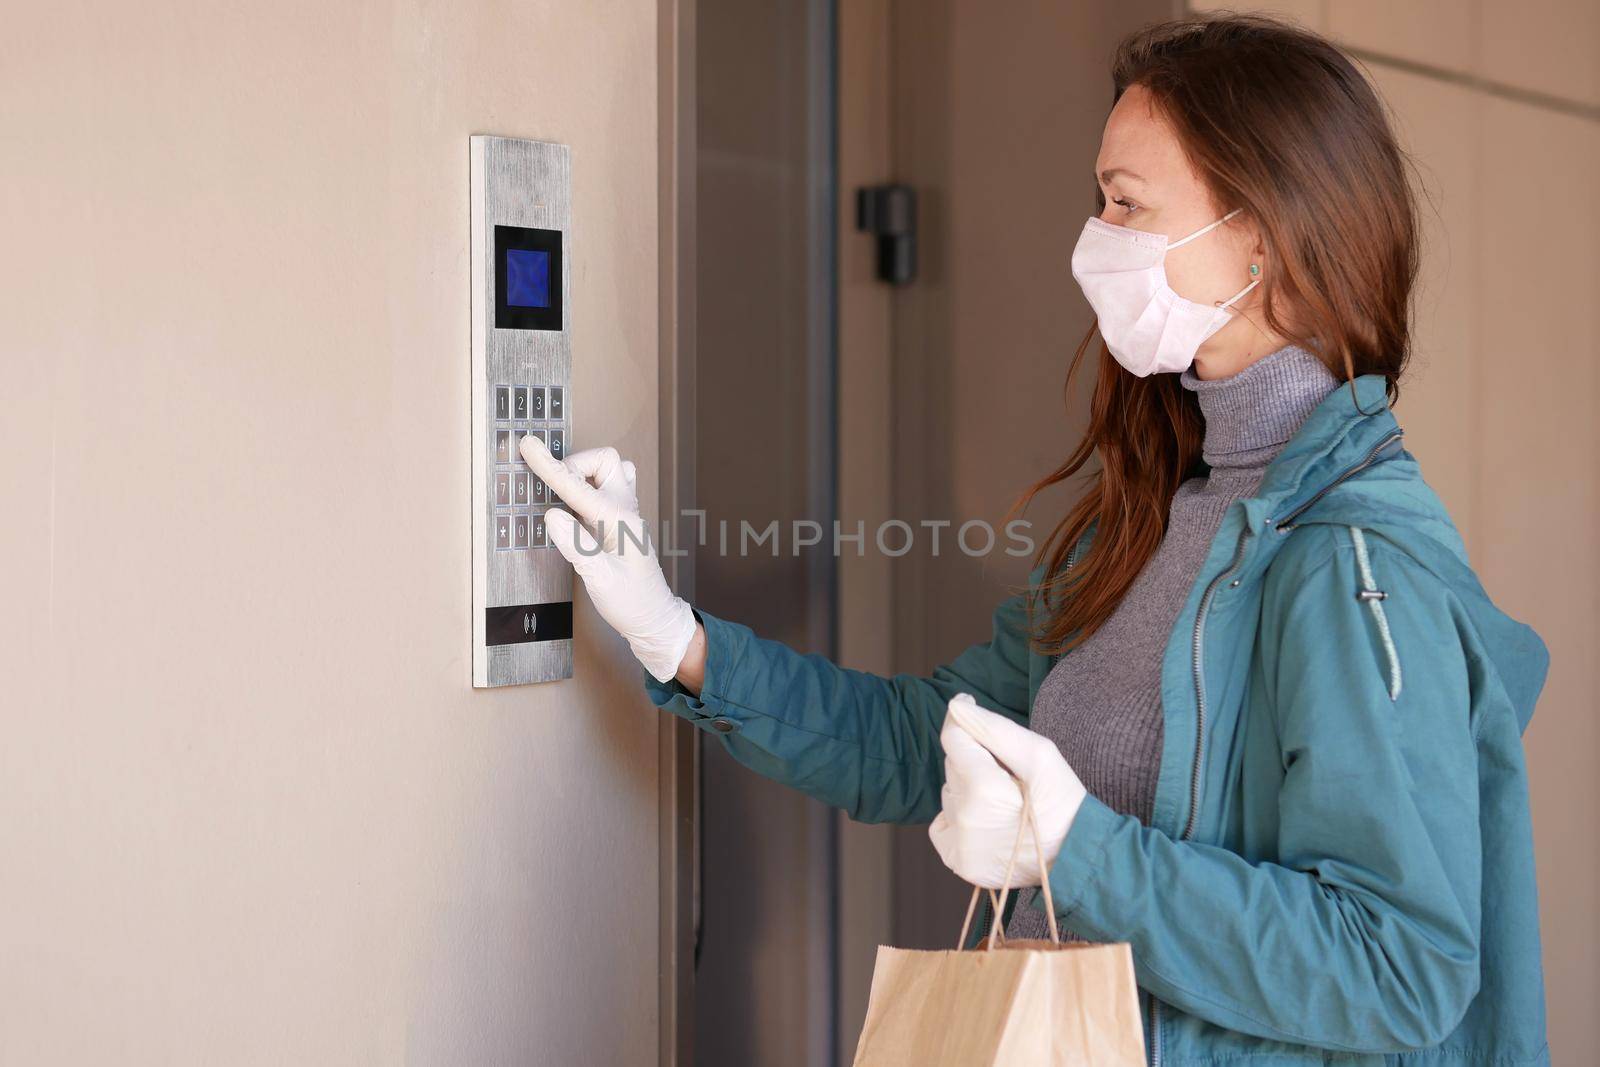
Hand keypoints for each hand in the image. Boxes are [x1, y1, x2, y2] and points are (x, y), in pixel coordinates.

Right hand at [519, 436, 697, 682]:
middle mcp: (626, 512)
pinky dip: (586, 488)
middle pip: (605, 461)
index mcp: (621, 522)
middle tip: (551, 485)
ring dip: (584, 474)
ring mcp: (625, 516)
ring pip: (608, 472)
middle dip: (575, 464)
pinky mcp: (619, 524)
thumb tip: (552, 516)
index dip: (550, 467)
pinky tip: (571, 507)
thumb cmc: (632, 604)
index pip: (579, 487)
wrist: (654, 620)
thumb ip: (577, 546)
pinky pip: (605, 490)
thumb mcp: (601, 580)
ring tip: (561, 493)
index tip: (528, 446)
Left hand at [928, 694, 1087, 889]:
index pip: (954, 739)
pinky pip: (942, 824)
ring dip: (968, 787)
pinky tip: (986, 817)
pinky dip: (958, 815)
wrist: (1077, 858)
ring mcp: (959, 845)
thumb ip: (995, 729)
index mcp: (984, 791)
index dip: (963, 718)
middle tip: (1008, 769)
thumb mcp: (1041, 756)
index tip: (969, 703)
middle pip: (953, 766)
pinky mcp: (958, 861)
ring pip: (949, 793)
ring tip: (1003, 798)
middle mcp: (964, 820)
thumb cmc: (1065, 803)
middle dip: (975, 758)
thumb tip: (958, 708)